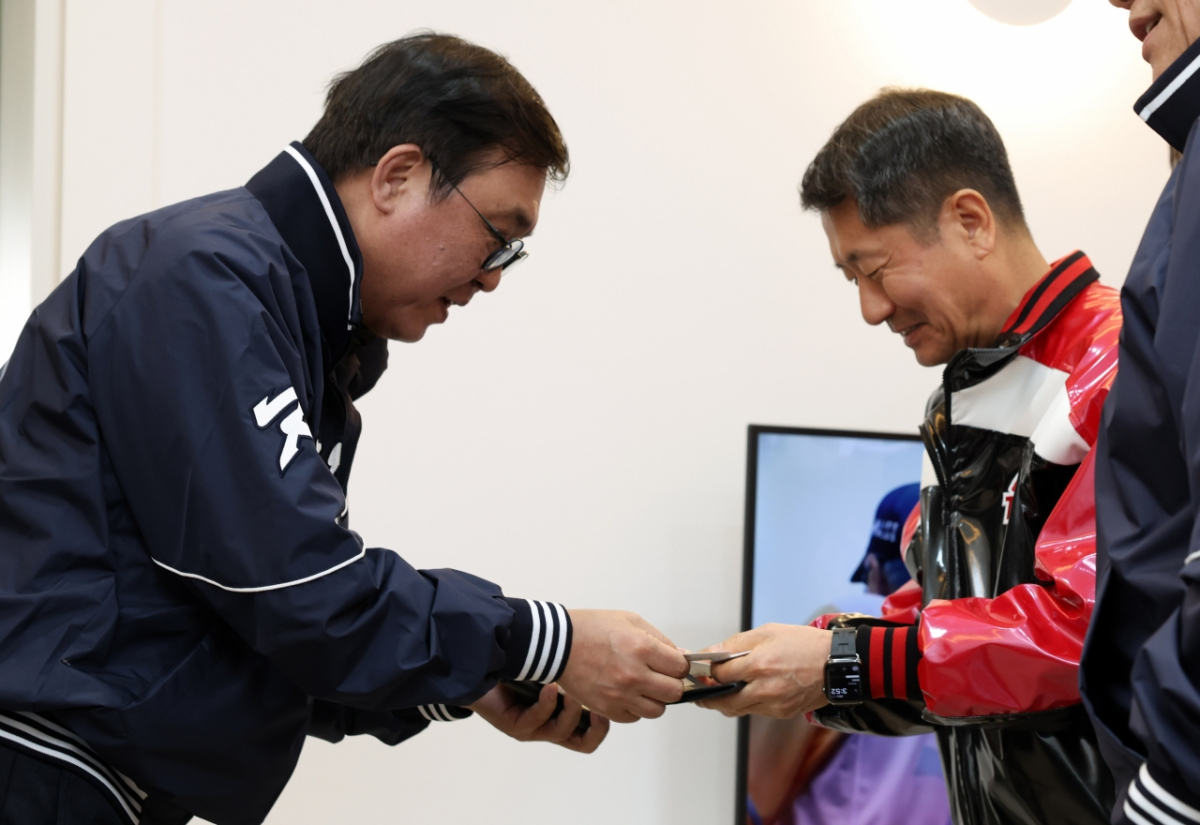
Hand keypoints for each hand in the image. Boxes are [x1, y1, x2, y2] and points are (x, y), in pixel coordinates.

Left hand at [467, 683, 609, 753]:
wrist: (478, 669)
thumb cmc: (514, 669)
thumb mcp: (548, 669)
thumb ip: (570, 669)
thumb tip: (598, 655)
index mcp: (559, 718)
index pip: (589, 735)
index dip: (603, 725)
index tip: (612, 702)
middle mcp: (547, 728)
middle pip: (583, 744)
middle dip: (596, 728)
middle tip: (600, 706)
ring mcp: (530, 730)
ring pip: (560, 731)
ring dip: (571, 709)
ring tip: (571, 688)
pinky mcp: (512, 725)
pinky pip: (534, 720)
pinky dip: (546, 703)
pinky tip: (550, 687)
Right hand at [557, 609, 688, 722]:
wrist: (557, 644)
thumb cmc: (592, 628)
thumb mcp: (630, 621)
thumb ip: (660, 640)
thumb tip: (681, 656)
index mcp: (642, 648)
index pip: (680, 668)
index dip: (678, 665)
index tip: (672, 664)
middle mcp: (634, 675)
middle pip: (674, 692)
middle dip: (670, 683)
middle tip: (660, 675)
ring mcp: (620, 695)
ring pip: (657, 710)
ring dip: (655, 699)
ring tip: (643, 686)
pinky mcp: (607, 709)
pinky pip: (634, 717)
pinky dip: (635, 708)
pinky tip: (627, 693)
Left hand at [695, 624, 831, 717]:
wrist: (837, 664)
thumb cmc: (804, 644)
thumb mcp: (769, 632)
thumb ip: (738, 644)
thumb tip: (713, 652)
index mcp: (758, 665)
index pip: (720, 674)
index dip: (708, 672)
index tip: (702, 669)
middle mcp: (764, 689)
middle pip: (724, 701)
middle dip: (710, 696)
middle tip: (701, 692)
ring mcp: (774, 705)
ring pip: (739, 709)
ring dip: (727, 702)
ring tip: (722, 691)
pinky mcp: (783, 713)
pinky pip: (756, 711)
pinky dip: (747, 704)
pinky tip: (747, 692)